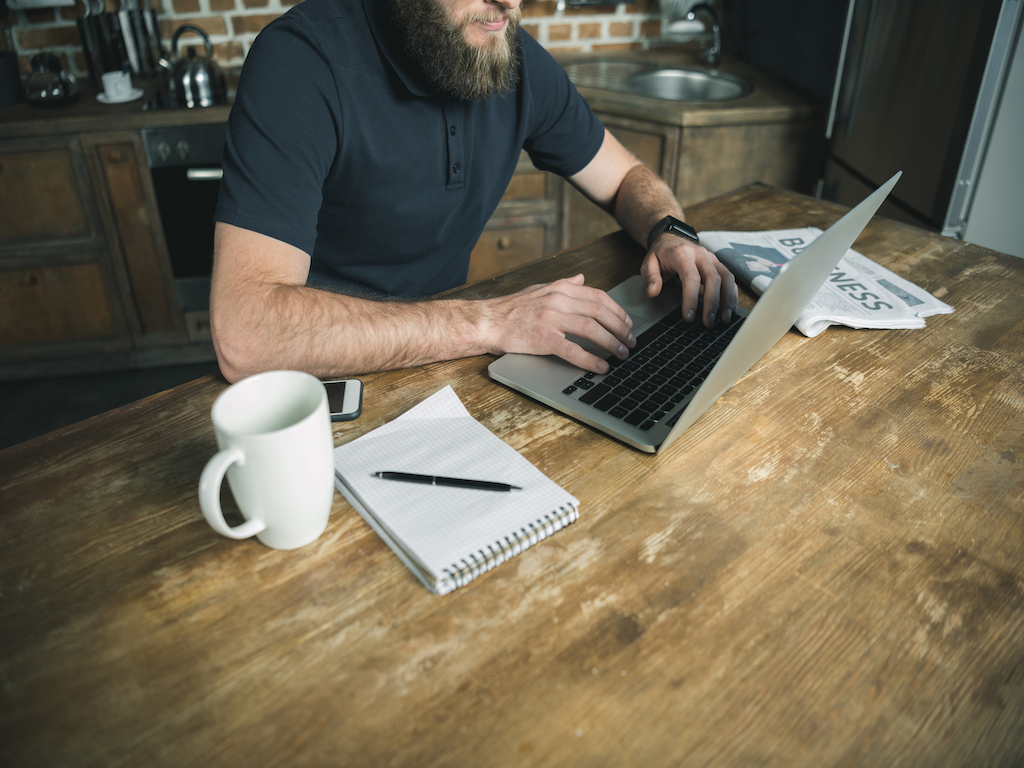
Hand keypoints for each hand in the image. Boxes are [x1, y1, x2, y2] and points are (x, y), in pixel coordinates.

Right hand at [481, 274, 635, 372]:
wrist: (487, 321)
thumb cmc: (511, 308)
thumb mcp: (539, 289)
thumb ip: (562, 284)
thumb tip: (582, 279)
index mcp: (560, 288)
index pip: (598, 297)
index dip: (617, 311)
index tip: (628, 323)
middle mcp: (558, 300)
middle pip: (600, 313)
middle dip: (620, 328)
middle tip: (631, 341)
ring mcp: (551, 319)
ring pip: (591, 330)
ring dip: (611, 343)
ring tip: (622, 354)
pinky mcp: (543, 338)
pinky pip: (573, 350)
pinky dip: (591, 360)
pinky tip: (602, 367)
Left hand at [642, 233, 738, 326]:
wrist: (671, 240)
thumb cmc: (661, 255)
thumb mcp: (648, 263)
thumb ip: (650, 278)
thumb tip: (653, 292)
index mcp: (683, 254)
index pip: (691, 277)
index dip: (691, 298)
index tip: (689, 317)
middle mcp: (701, 254)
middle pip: (713, 278)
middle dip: (712, 302)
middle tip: (708, 322)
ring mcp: (712, 259)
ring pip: (727, 278)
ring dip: (727, 300)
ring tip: (724, 319)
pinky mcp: (719, 264)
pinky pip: (730, 279)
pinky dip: (732, 295)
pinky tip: (730, 310)